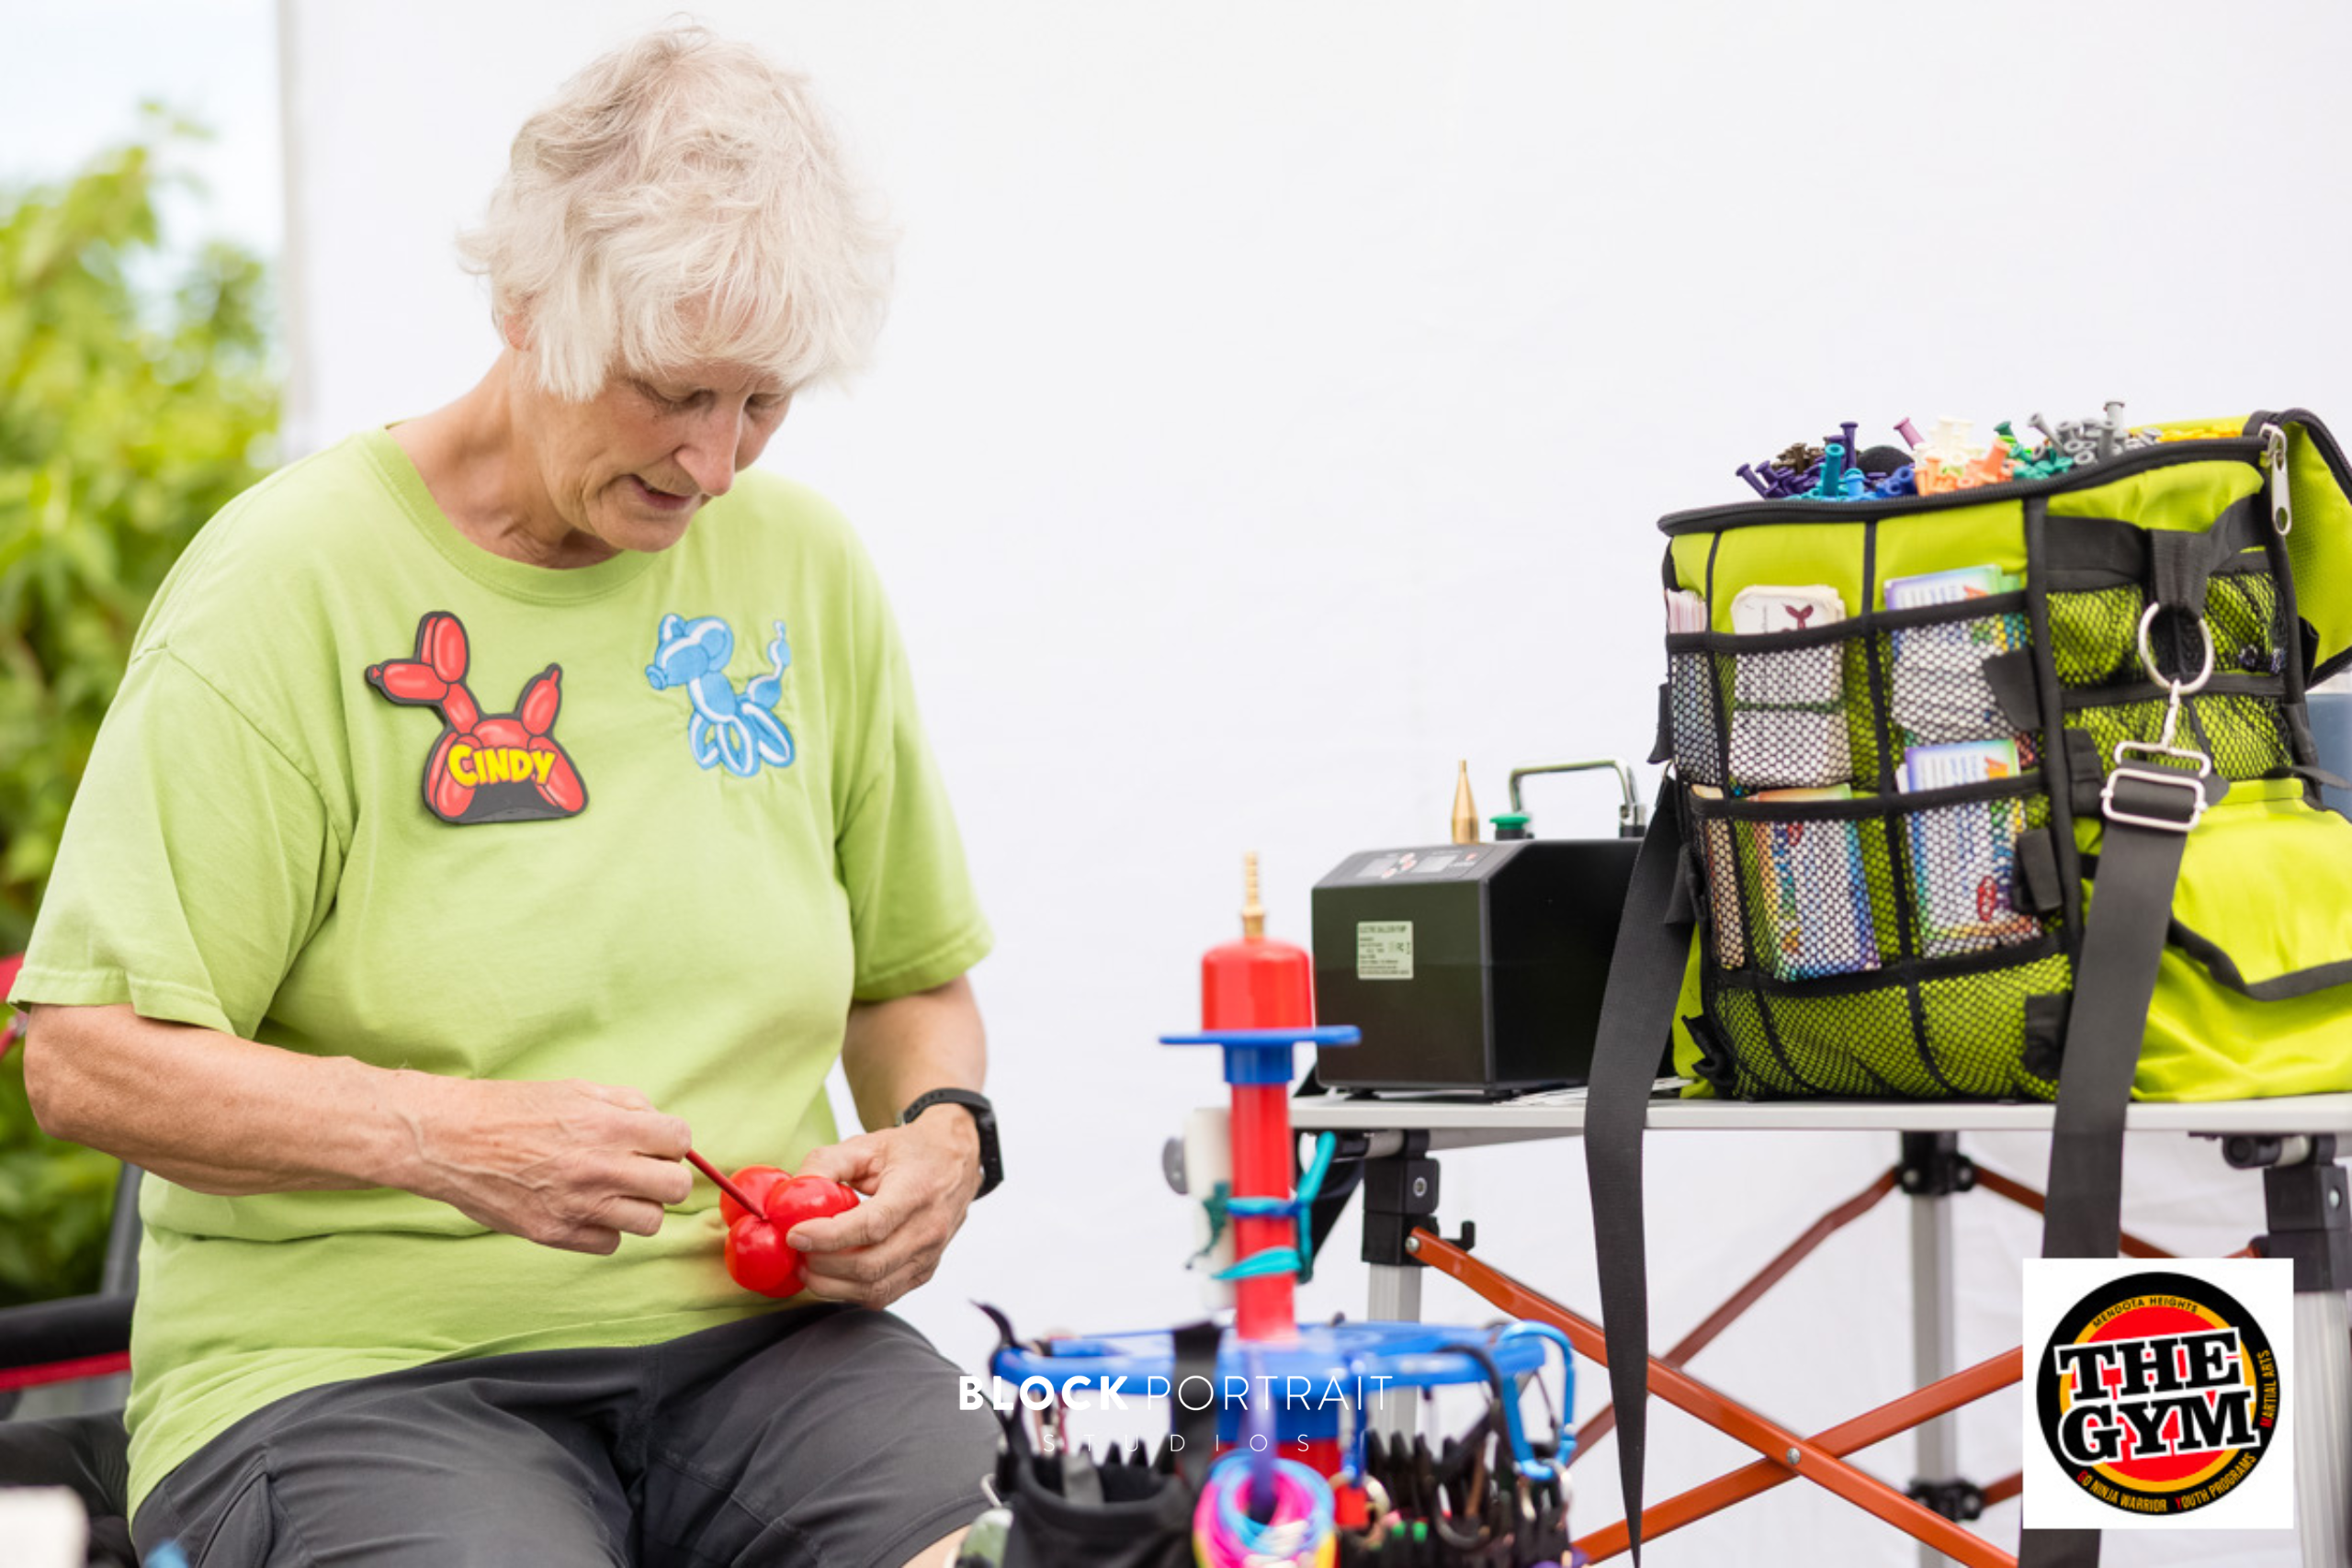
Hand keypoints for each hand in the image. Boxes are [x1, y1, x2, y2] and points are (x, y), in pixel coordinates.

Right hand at [392, 1073, 693, 1253]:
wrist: (451, 1139)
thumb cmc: (511, 1110)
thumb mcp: (576, 1090)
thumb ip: (625, 1105)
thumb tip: (657, 1124)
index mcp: (610, 1127)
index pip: (680, 1141)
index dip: (670, 1141)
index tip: (655, 1144)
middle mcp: (601, 1169)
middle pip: (676, 1188)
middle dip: (666, 1177)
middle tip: (642, 1171)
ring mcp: (580, 1206)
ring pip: (651, 1222)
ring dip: (639, 1207)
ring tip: (612, 1192)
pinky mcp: (556, 1234)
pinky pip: (610, 1244)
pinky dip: (604, 1230)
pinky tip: (584, 1209)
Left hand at [787, 1112, 981, 1306]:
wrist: (956, 1161)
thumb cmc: (909, 1152)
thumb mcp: (867, 1143)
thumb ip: (826, 1164)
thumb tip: (790, 1196)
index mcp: (916, 1191)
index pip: (872, 1225)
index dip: (829, 1236)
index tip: (795, 1235)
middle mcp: (929, 1229)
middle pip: (870, 1265)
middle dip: (823, 1265)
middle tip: (797, 1251)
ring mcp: (930, 1255)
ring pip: (875, 1289)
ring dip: (832, 1285)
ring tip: (808, 1266)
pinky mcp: (925, 1272)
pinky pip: (884, 1295)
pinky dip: (851, 1292)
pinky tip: (832, 1274)